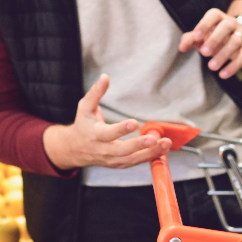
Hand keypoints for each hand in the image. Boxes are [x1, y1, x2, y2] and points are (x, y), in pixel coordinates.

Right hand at [42, 74, 171, 170]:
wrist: (75, 148)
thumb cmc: (83, 125)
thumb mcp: (85, 107)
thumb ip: (96, 92)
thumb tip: (105, 77)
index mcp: (94, 135)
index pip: (108, 133)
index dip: (121, 129)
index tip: (134, 122)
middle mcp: (103, 150)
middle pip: (122, 150)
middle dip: (139, 145)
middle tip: (153, 138)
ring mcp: (112, 159)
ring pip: (132, 159)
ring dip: (150, 152)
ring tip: (165, 143)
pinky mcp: (119, 163)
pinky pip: (135, 162)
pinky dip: (149, 157)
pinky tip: (162, 149)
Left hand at [179, 8, 241, 78]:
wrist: (235, 37)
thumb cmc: (212, 36)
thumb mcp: (200, 36)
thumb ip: (190, 39)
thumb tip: (181, 48)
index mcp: (218, 17)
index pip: (213, 16)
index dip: (204, 25)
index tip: (196, 37)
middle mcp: (232, 23)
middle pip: (226, 27)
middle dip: (215, 39)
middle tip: (204, 53)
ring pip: (236, 41)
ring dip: (223, 54)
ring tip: (211, 67)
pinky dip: (234, 66)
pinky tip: (223, 75)